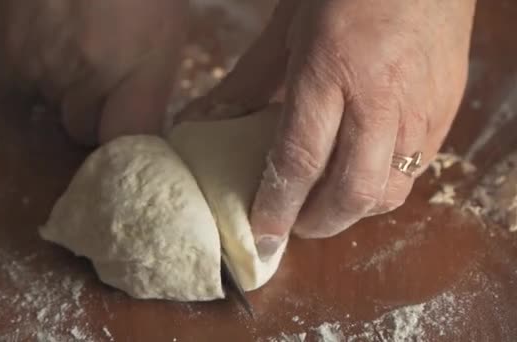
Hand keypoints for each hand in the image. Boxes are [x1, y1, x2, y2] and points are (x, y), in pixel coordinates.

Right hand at [0, 0, 187, 144]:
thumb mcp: (169, 33)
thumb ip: (153, 86)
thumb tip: (141, 127)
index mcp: (133, 71)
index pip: (124, 140)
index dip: (126, 145)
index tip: (129, 139)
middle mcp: (83, 76)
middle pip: (81, 129)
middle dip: (94, 115)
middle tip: (107, 83)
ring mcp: (42, 63)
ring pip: (53, 103)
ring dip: (67, 87)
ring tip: (83, 43)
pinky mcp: (12, 47)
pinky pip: (29, 77)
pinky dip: (43, 64)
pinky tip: (58, 31)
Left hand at [178, 0, 475, 257]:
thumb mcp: (285, 30)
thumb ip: (247, 83)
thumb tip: (204, 121)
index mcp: (330, 73)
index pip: (300, 162)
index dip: (278, 207)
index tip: (262, 235)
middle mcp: (380, 101)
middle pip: (351, 192)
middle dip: (318, 222)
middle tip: (295, 222)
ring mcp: (420, 111)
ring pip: (389, 192)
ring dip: (352, 210)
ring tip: (327, 202)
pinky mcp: (446, 113)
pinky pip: (416, 171)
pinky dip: (383, 187)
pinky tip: (362, 173)